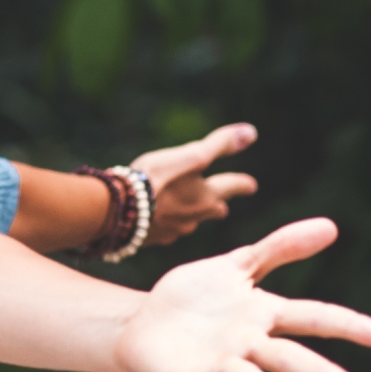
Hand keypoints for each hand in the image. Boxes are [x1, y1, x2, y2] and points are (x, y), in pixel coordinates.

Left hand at [114, 218, 370, 371]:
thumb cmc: (199, 296)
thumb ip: (281, 247)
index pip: (313, 317)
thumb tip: (331, 226)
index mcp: (264, 315)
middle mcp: (247, 345)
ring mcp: (217, 364)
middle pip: (288, 357)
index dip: (348, 326)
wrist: (145, 320)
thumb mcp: (238, 264)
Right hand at [129, 123, 260, 248]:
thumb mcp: (191, 156)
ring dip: (190, 214)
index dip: (242, 184)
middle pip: (213, 210)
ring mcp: (173, 231)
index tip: (251, 185)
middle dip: (217, 205)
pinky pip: (164, 229)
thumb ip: (220, 145)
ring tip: (185, 208)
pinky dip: (164, 221)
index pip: (231, 187)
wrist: (118, 210)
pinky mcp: (151, 239)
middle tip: (221, 204)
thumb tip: (251, 132)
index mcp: (207, 197)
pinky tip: (155, 218)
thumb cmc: (156, 179)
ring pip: (189, 221)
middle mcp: (195, 217)